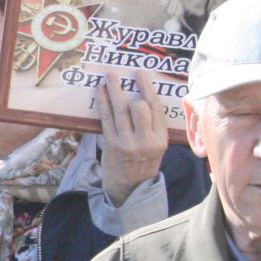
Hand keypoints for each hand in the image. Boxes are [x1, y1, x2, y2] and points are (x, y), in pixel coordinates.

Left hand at [95, 69, 166, 205]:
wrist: (130, 187)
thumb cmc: (144, 161)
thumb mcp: (158, 146)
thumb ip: (154, 125)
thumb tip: (144, 98)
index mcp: (161, 139)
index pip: (156, 108)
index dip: (147, 88)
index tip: (141, 74)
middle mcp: (146, 141)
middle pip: (139, 108)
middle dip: (129, 88)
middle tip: (120, 73)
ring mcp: (127, 143)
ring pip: (120, 110)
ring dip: (113, 90)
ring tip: (108, 76)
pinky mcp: (111, 145)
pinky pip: (106, 118)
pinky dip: (102, 102)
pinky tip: (99, 91)